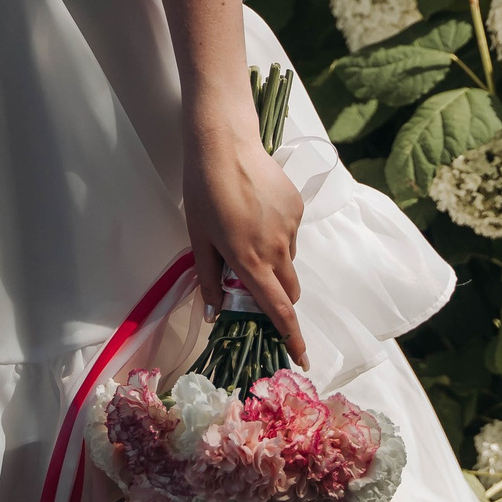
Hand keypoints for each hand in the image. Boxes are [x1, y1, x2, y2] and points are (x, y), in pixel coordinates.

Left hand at [183, 127, 306, 365]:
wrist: (225, 144)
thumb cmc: (204, 192)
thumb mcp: (198, 239)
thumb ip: (208, 278)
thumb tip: (215, 313)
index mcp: (250, 261)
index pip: (278, 310)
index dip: (292, 337)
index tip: (302, 358)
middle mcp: (277, 249)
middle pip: (290, 290)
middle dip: (279, 297)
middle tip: (253, 283)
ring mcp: (291, 227)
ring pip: (289, 260)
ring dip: (274, 261)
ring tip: (245, 232)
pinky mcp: (297, 207)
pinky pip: (291, 233)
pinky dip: (277, 235)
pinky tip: (257, 211)